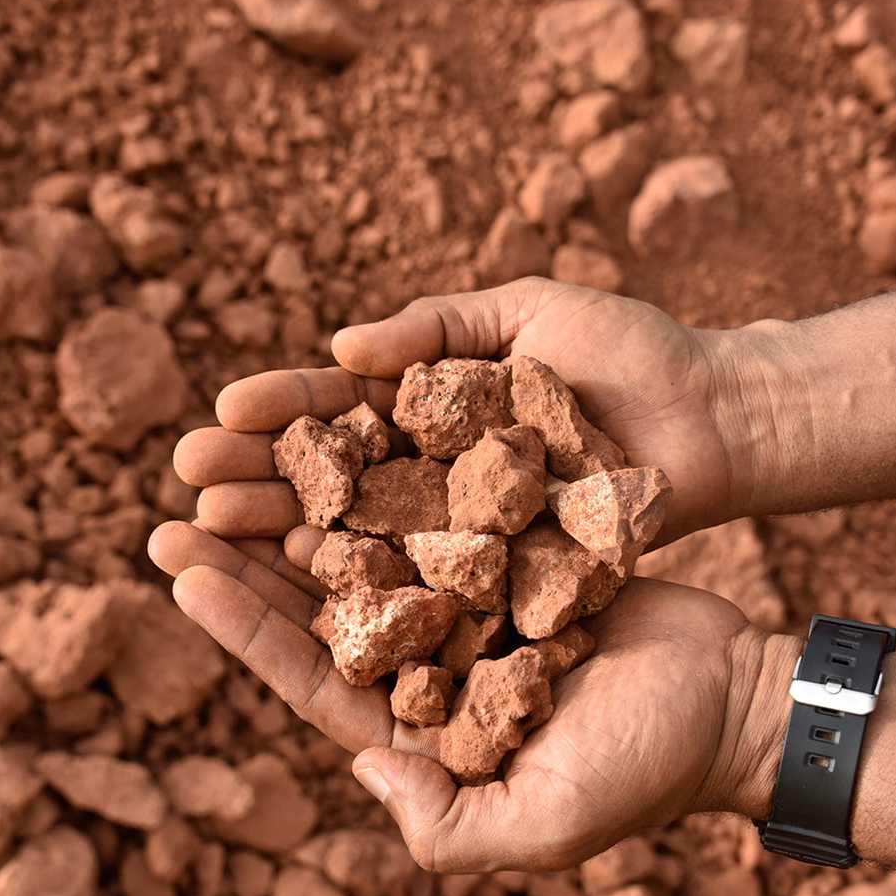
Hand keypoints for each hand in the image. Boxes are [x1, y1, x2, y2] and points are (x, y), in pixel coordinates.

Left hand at [148, 518, 797, 872]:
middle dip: (251, 556)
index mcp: (422, 729)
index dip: (244, 626)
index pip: (312, 676)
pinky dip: (394, 476)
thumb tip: (359, 769)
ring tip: (244, 458)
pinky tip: (346, 433)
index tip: (183, 568)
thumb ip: (448, 825)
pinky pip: (438, 511)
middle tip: (177, 503)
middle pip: (324, 606)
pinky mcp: (507, 555)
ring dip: (309, 506)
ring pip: (371, 548)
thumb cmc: (646, 765)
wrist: (730, 693)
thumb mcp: (544, 820)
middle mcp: (434, 663)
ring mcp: (468, 603)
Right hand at [170, 278, 772, 547]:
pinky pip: (423, 576)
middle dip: (257, 477)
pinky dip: (365, 581)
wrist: (712, 417)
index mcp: (434, 402)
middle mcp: (436, 469)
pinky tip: (302, 583)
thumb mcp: (523, 311)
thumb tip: (339, 344)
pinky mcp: (501, 570)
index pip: (339, 407)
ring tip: (211, 534)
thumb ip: (434, 326)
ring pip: (361, 530)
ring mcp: (464, 524)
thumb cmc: (626, 354)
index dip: (280, 410)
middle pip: (332, 475)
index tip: (219, 414)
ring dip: (284, 532)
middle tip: (184, 484)